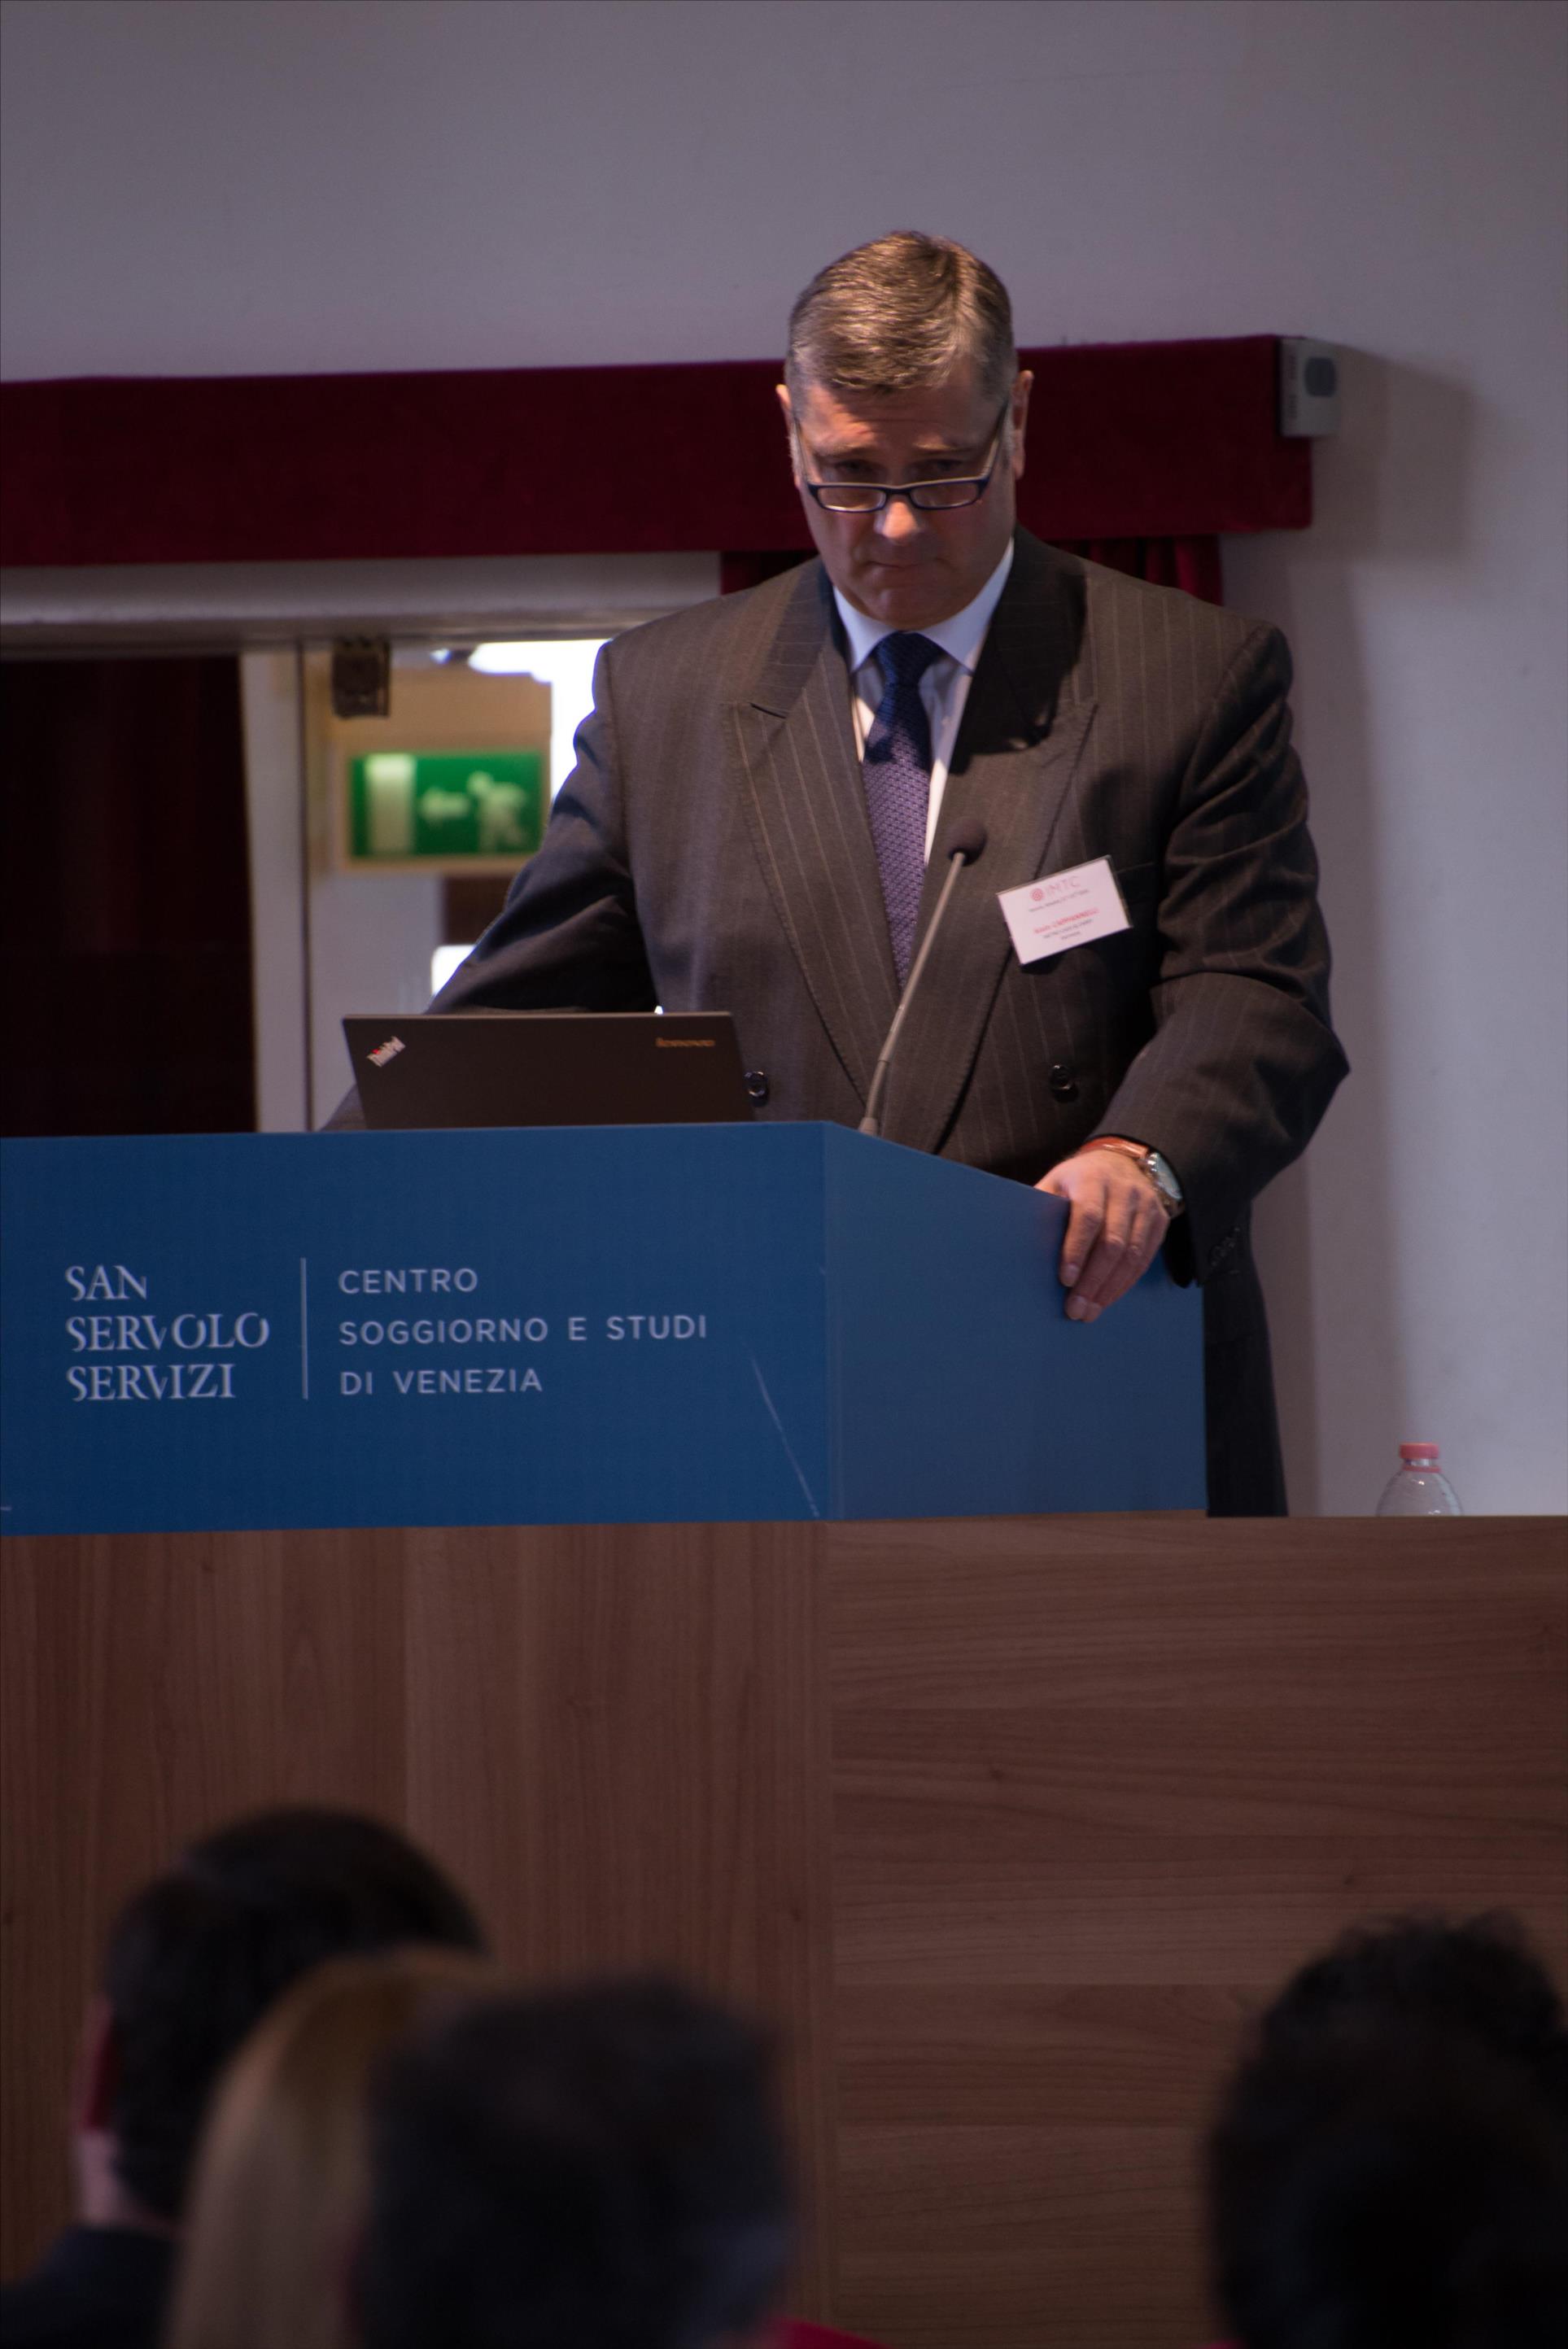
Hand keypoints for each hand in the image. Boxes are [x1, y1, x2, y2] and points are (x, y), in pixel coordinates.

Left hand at [1036, 1145, 1170, 1323]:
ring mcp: (1146, 1205)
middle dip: (1093, 1281)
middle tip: (1076, 1309)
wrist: (1122, 1162)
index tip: (1065, 1280)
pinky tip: (1108, 1298)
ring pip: (1132, 1255)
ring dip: (1110, 1288)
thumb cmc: (1078, 1181)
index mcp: (1091, 1179)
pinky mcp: (1160, 1221)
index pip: (1087, 1217)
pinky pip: (1144, 1259)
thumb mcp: (1056, 1183)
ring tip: (1090, 1311)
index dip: (1076, 1250)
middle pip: (1112, 1242)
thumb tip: (1015, 1243)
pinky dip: (1125, 1283)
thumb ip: (1041, 1208)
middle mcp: (1123, 1191)